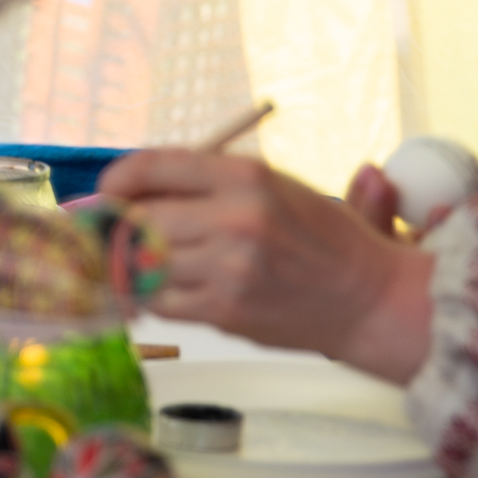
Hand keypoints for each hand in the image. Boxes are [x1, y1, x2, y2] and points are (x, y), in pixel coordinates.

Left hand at [98, 149, 434, 383]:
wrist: (370, 298)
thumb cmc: (322, 240)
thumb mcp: (274, 186)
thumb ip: (208, 182)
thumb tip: (135, 187)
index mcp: (245, 176)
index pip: (151, 166)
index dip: (116, 180)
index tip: (107, 192)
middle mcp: (235, 218)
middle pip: (138, 218)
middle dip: (118, 228)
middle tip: (116, 234)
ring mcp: (229, 267)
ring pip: (142, 262)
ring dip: (130, 265)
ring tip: (137, 262)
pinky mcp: (226, 310)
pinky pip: (159, 301)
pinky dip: (149, 297)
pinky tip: (158, 291)